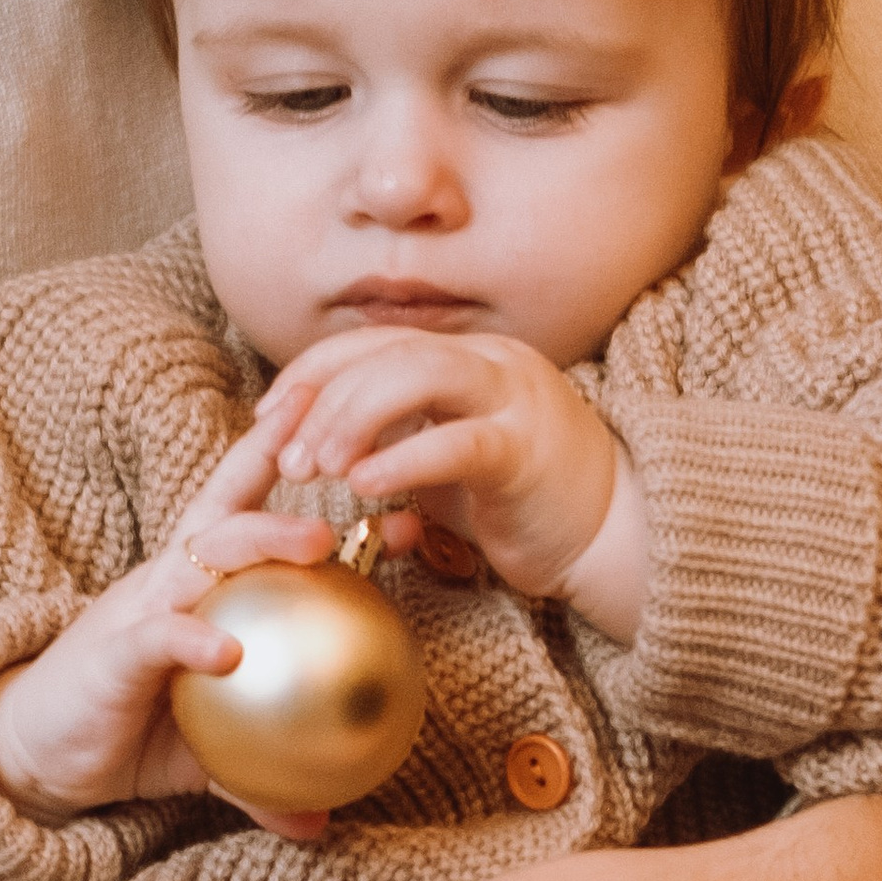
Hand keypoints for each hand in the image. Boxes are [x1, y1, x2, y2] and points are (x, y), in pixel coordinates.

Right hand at [0, 422, 335, 833]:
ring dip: (262, 539)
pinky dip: (192, 637)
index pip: (251, 517)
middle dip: (288, 475)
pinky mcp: (112, 652)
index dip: (306, 484)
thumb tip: (319, 824)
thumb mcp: (205, 753)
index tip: (373, 471)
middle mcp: (170, 582)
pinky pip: (158, 636)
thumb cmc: (124, 730)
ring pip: (203, 553)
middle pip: (232, 512)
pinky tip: (227, 650)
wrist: (31, 753)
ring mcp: (141, 610)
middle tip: (358, 466)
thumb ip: (260, 777)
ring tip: (315, 541)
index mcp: (195, 588)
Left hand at [259, 325, 643, 629]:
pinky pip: (455, 442)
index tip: (269, 417)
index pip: (372, 343)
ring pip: (416, 375)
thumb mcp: (448, 454)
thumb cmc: (523, 501)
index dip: (312, 373)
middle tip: (284, 456)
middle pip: (386, 352)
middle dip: (322, 399)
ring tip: (314, 468)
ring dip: (352, 418)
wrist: (612, 538)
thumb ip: (400, 431)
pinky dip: (401, 459)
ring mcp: (514, 400)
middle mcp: (492, 363)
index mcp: (468, 358)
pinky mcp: (527, 452)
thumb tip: (318, 434)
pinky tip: (361, 485)